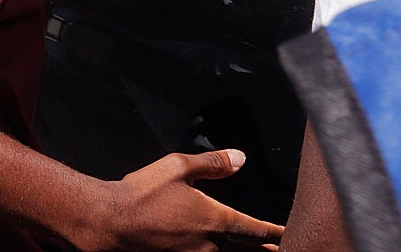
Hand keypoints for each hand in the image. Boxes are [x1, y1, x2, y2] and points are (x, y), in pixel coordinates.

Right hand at [92, 150, 282, 251]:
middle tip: (285, 251)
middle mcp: (210, 244)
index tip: (289, 234)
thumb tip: (240, 158)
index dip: (274, 233)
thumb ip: (212, 163)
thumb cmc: (143, 192)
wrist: (112, 221)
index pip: (255, 229)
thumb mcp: (177, 167)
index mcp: (214, 218)